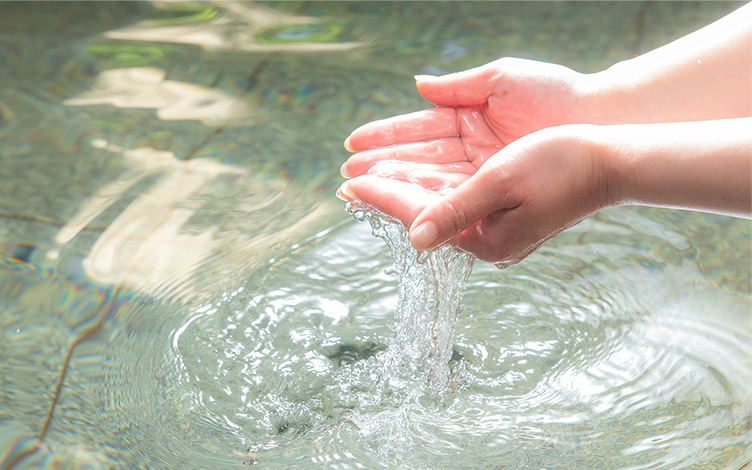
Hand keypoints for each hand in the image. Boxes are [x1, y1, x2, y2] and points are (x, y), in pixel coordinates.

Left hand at [339, 125, 607, 264]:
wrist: (608, 164)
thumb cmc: (560, 165)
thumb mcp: (502, 182)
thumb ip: (456, 210)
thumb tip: (414, 238)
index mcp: (484, 239)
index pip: (417, 216)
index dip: (380, 197)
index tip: (347, 184)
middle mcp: (486, 243)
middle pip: (422, 218)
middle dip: (385, 198)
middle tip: (346, 185)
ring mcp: (496, 234)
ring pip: (437, 212)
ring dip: (404, 195)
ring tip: (371, 183)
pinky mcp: (504, 222)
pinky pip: (455, 208)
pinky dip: (430, 194)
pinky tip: (414, 186)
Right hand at [341, 57, 597, 177]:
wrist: (598, 120)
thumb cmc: (554, 94)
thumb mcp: (502, 81)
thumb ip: (459, 86)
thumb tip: (419, 85)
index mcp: (469, 119)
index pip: (418, 131)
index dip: (385, 138)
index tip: (352, 144)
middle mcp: (471, 151)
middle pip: (417, 162)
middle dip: (380, 169)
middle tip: (346, 179)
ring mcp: (483, 174)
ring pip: (429, 182)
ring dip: (394, 187)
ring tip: (359, 191)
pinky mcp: (496, 194)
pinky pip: (453, 198)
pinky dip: (425, 201)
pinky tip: (396, 202)